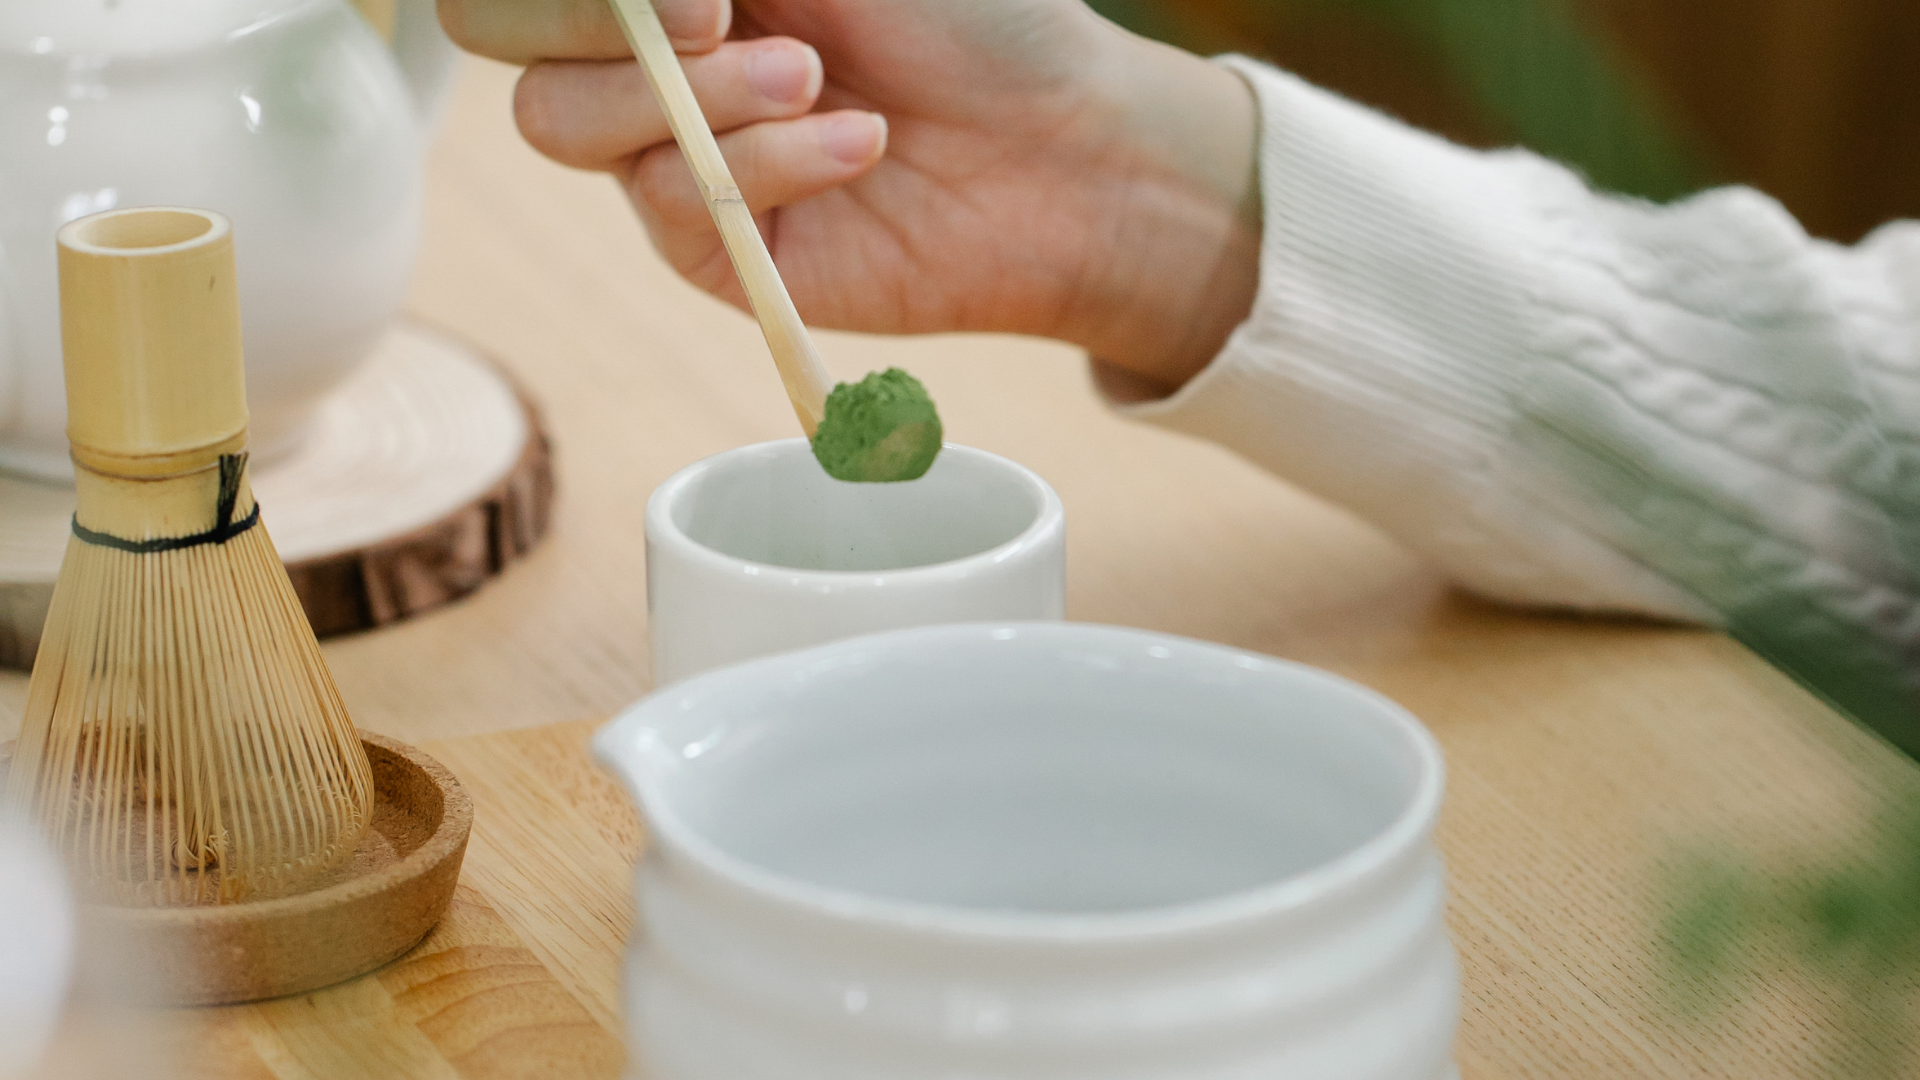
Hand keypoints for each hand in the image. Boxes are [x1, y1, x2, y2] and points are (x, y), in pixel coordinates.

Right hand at [438, 0, 1259, 393]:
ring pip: (560, 122)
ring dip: (692, 93)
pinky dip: (767, 162)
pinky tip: (859, 146)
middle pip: (492, 31)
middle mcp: (643, 49)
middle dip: (580, 13)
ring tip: (816, 82)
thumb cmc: (974, 20)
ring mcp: (666, 148)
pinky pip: (669, 201)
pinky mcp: (709, 247)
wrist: (1066, 149)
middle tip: (716, 8)